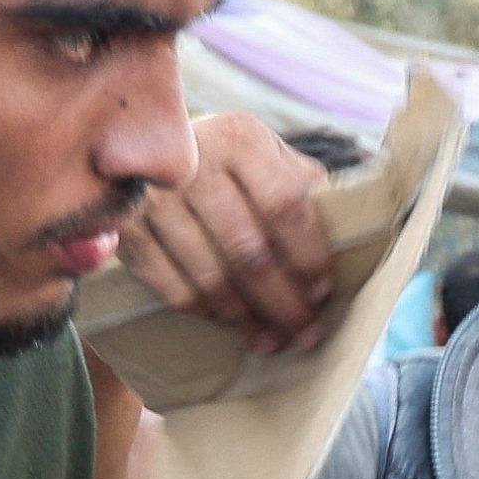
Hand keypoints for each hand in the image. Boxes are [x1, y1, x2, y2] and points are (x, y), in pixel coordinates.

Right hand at [121, 114, 338, 354]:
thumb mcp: (262, 154)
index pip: (286, 205)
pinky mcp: (126, 231)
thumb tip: (352, 230)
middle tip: (305, 333)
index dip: (309, 256)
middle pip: (249, 250)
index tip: (323, 292)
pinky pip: (174, 289)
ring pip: (212, 277)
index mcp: (239, 138)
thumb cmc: (221, 161)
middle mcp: (191, 161)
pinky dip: (208, 314)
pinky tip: (231, 325)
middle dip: (283, 302)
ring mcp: (153, 198)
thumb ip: (300, 183)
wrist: (133, 148)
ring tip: (273, 340)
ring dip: (248, 318)